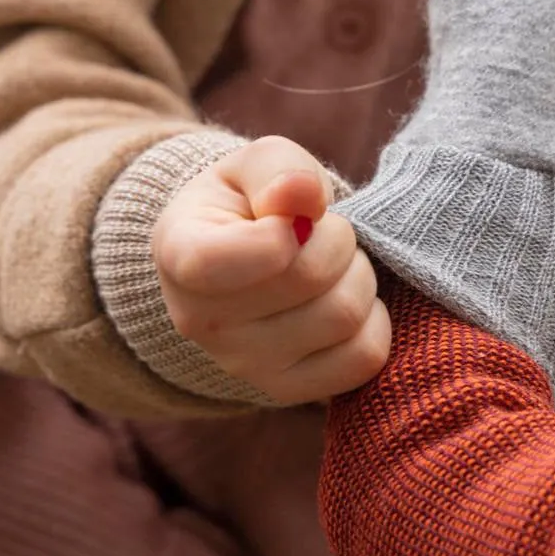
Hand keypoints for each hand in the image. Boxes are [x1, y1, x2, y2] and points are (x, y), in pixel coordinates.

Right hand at [152, 136, 390, 404]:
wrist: (244, 259)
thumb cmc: (251, 202)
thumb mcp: (254, 165)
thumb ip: (277, 168)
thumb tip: (302, 194)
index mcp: (180, 253)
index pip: (219, 261)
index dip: (277, 234)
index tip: (289, 219)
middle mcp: (202, 321)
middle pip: (309, 278)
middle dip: (337, 238)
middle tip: (323, 231)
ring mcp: (244, 365)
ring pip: (344, 316)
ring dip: (358, 275)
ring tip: (333, 264)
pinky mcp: (288, 390)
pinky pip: (364, 358)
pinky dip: (373, 320)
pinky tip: (344, 298)